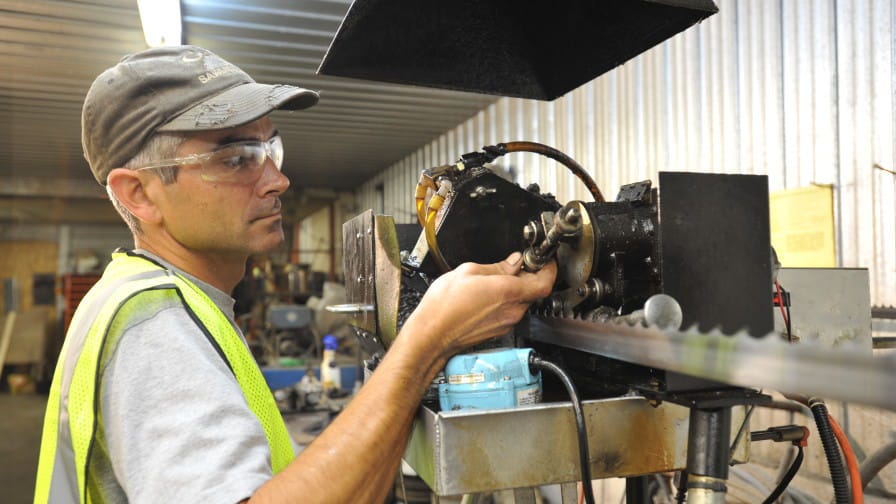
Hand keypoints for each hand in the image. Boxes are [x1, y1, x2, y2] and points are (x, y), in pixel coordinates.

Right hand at [405, 252, 556, 359]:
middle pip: (534, 291)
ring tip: (496, 278)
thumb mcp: (468, 272)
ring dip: (516, 288)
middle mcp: (511, 311)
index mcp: (507, 292)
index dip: (549, 269)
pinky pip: (510, 311)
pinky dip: (505, 300)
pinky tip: (488, 294)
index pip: (544, 282)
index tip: (544, 260)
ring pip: (521, 301)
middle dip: (529, 276)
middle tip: (519, 264)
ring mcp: (506, 323)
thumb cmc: (443, 307)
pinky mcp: (498, 329)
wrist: (431, 334)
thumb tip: (513, 262)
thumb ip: (496, 266)